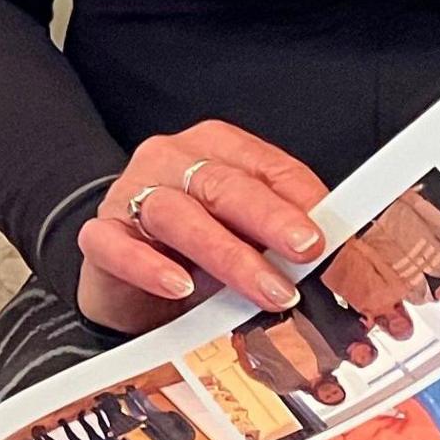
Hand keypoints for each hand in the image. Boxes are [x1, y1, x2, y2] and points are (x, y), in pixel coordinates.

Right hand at [72, 123, 331, 331]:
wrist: (123, 278)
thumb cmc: (191, 251)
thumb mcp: (244, 237)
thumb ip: (280, 238)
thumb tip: (339, 261)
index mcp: (213, 150)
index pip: (264, 165)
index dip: (300, 197)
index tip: (331, 231)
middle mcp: (170, 162)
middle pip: (222, 184)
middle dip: (270, 220)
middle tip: (306, 250)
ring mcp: (129, 196)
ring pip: (177, 214)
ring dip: (226, 254)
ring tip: (265, 290)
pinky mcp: (99, 236)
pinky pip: (117, 245)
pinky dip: (149, 265)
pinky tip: (179, 286)